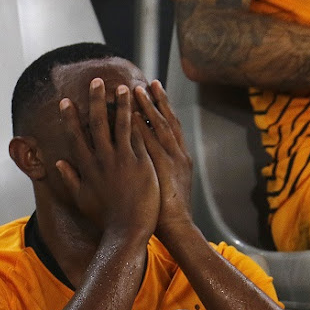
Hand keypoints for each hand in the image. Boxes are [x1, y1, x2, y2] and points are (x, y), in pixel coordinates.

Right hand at [56, 78, 159, 241]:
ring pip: (121, 124)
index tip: (66, 102)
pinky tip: (141, 107)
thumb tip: (58, 164)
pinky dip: (138, 120)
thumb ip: (70, 179)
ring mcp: (123, 160)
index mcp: (87, 168)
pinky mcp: (141, 163)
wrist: (128, 231)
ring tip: (124, 87)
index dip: (70, 118)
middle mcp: (103, 160)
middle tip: (96, 82)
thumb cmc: (105, 220)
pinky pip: (139, 136)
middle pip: (97, 123)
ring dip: (121, 104)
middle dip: (96, 100)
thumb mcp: (82, 200)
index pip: (76, 136)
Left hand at [132, 81, 193, 242]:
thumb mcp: (170, 188)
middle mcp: (178, 155)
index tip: (154, 90)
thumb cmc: (168, 213)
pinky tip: (128, 114)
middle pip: (167, 121)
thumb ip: (163, 171)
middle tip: (149, 82)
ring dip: (147, 108)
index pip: (172, 127)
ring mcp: (169, 161)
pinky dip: (139, 127)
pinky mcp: (158, 169)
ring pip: (157, 127)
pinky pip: (147, 142)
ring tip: (135, 90)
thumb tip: (153, 164)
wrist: (177, 227)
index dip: (164, 108)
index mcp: (181, 159)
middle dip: (158, 101)